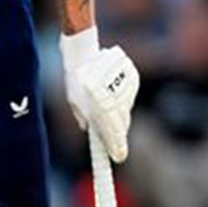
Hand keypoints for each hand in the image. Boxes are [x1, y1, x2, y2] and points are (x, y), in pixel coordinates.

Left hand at [60, 30, 139, 162]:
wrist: (84, 49)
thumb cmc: (75, 76)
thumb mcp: (74, 101)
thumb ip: (83, 117)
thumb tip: (90, 129)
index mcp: (102, 107)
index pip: (113, 134)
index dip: (116, 147)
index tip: (118, 157)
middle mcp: (117, 99)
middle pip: (122, 123)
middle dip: (117, 133)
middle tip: (114, 143)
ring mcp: (127, 88)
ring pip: (126, 109)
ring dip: (119, 115)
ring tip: (107, 110)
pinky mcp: (132, 78)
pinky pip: (129, 95)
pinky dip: (122, 100)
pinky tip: (112, 96)